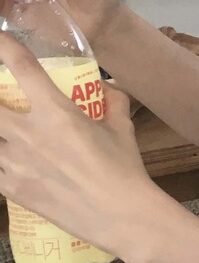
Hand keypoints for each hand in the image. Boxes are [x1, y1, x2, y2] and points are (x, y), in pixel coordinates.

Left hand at [0, 32, 162, 260]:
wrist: (121, 216)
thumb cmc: (124, 169)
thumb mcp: (120, 128)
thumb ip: (111, 101)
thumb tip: (106, 87)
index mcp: (56, 112)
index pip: (22, 67)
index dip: (3, 47)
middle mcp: (29, 134)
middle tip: (2, 97)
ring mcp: (15, 163)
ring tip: (6, 131)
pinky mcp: (12, 189)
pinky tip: (6, 157)